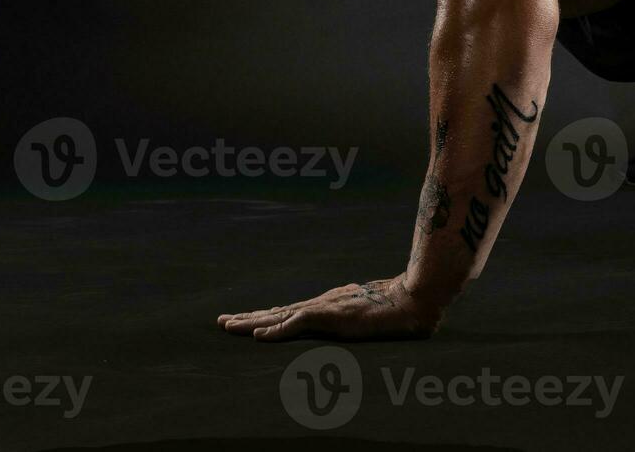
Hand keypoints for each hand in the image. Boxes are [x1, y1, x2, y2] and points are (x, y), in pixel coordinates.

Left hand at [216, 275, 438, 341]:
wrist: (413, 299)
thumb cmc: (397, 309)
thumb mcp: (368, 317)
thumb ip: (354, 320)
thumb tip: (351, 323)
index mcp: (329, 305)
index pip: (290, 312)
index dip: (266, 316)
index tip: (245, 320)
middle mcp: (322, 303)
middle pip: (277, 311)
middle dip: (248, 316)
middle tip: (221, 321)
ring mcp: (325, 307)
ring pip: (280, 315)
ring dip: (252, 322)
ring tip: (228, 326)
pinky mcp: (332, 315)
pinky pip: (298, 323)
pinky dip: (277, 329)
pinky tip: (259, 335)